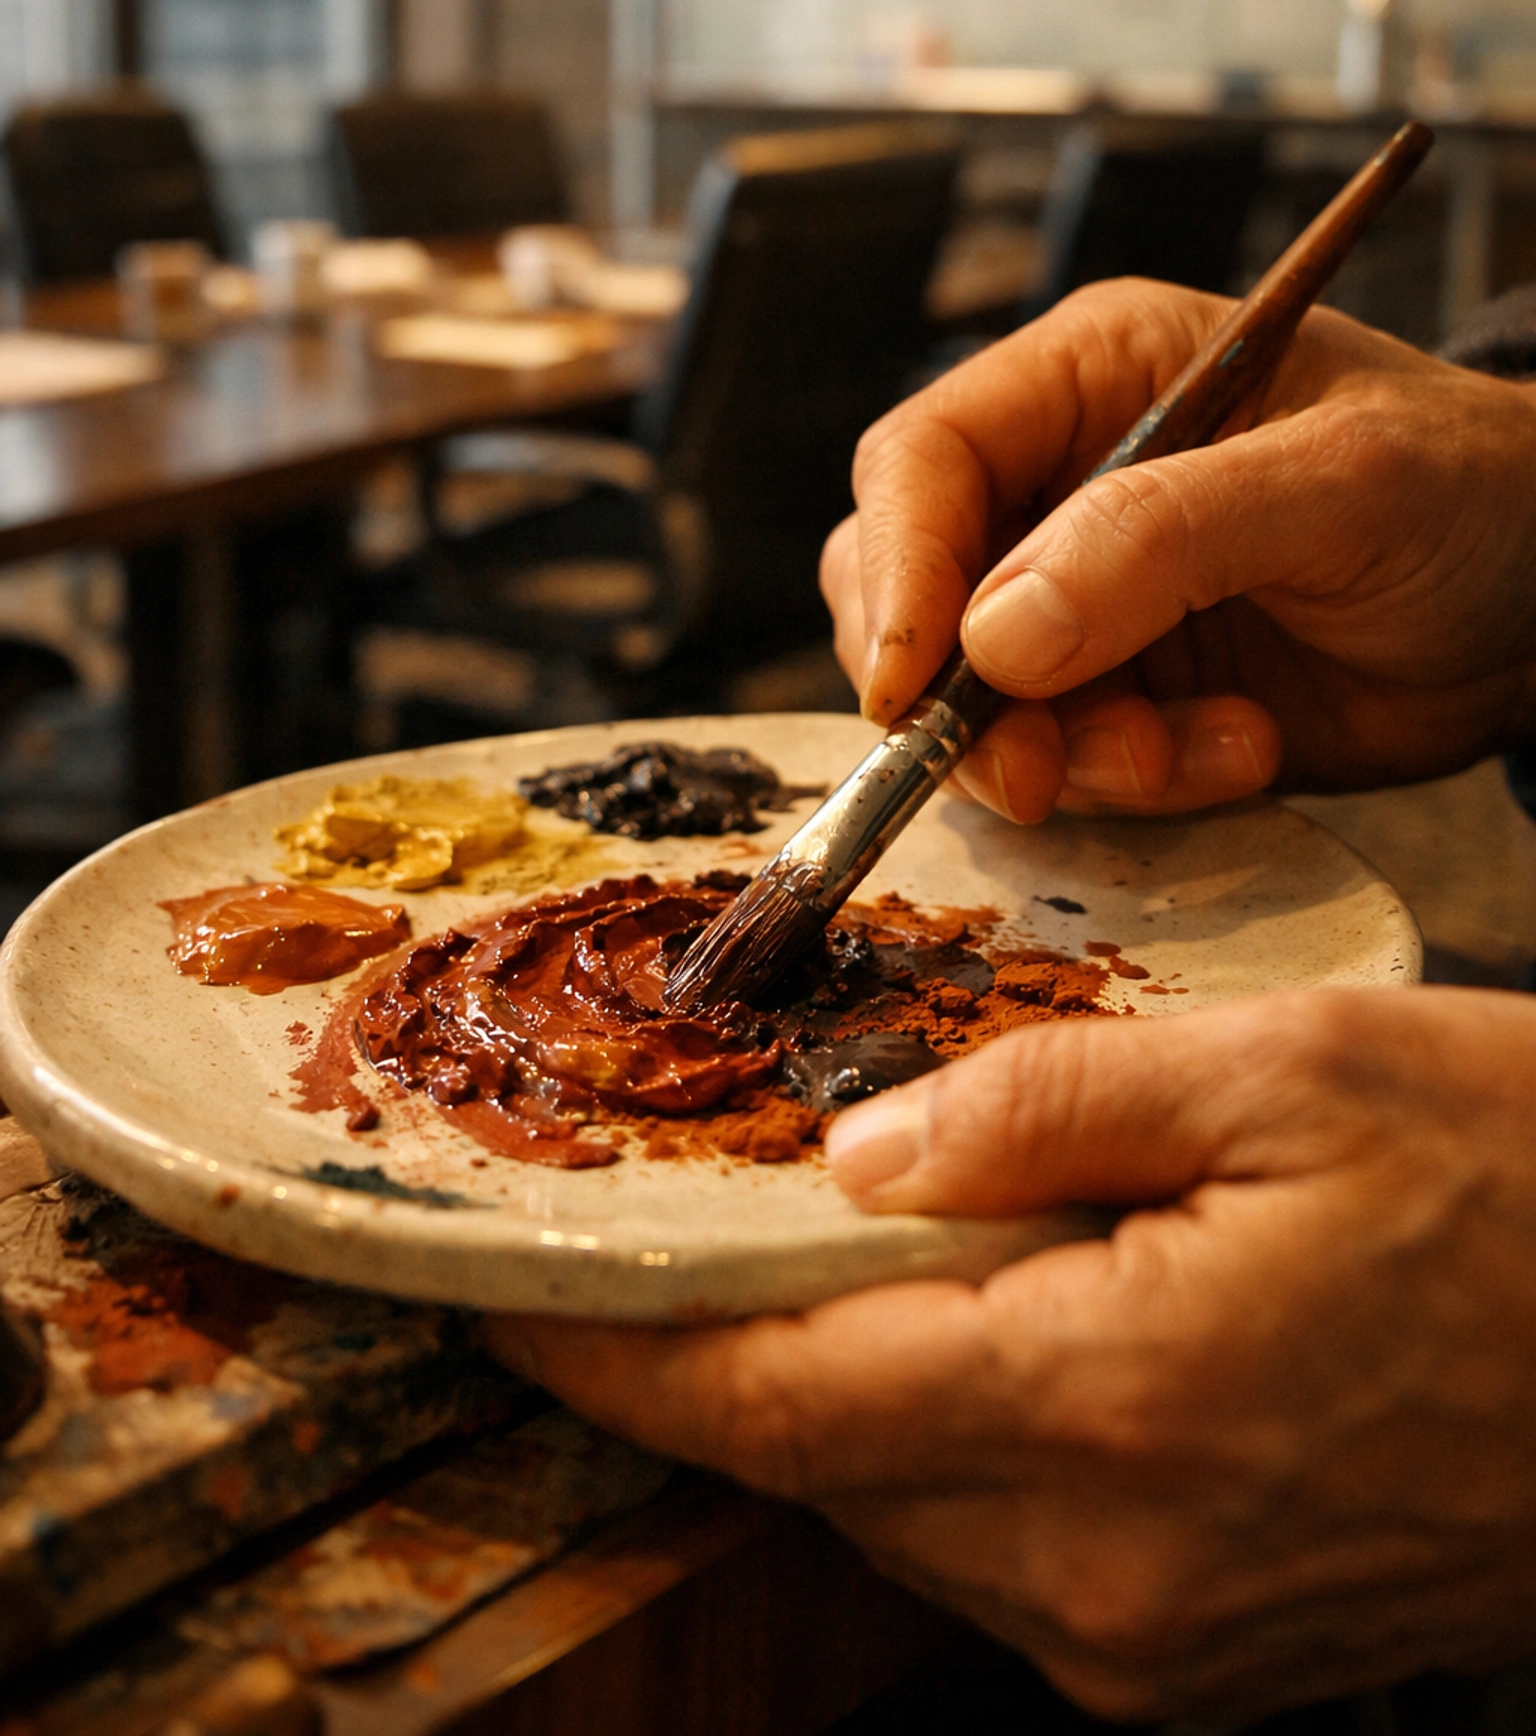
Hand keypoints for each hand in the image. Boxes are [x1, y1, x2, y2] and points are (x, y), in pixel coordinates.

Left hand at [487, 987, 1535, 1722]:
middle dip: (718, 1348)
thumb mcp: (1290, 1072)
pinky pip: (1000, 1548)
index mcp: (1113, 1409)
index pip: (777, 1399)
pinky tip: (965, 1327)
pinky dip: (942, 1437)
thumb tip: (863, 1157)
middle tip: (665, 1218)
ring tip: (811, 1251)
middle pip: (822, 1461)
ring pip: (901, 1509)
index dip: (614, 1347)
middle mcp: (1110, 1574)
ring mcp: (1158, 1643)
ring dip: (835, 1386)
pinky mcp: (1200, 1657)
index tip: (500, 1289)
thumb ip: (1045, 1103)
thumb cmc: (1527, 1190)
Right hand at [820, 280, 1535, 814]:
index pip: (923, 460)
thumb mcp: (1339, 483)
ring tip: (1208, 751)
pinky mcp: (1120, 692)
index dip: (898, 572)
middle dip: (963, 696)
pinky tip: (1245, 750)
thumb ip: (1164, 538)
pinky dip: (1135, 784)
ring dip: (1070, 754)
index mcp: (1091, 374)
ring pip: (973, 697)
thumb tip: (995, 638)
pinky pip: (1061, 759)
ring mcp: (1084, 595)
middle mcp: (1060, 479)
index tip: (913, 688)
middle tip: (1042, 772)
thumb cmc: (1472, 491)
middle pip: (910, 588)